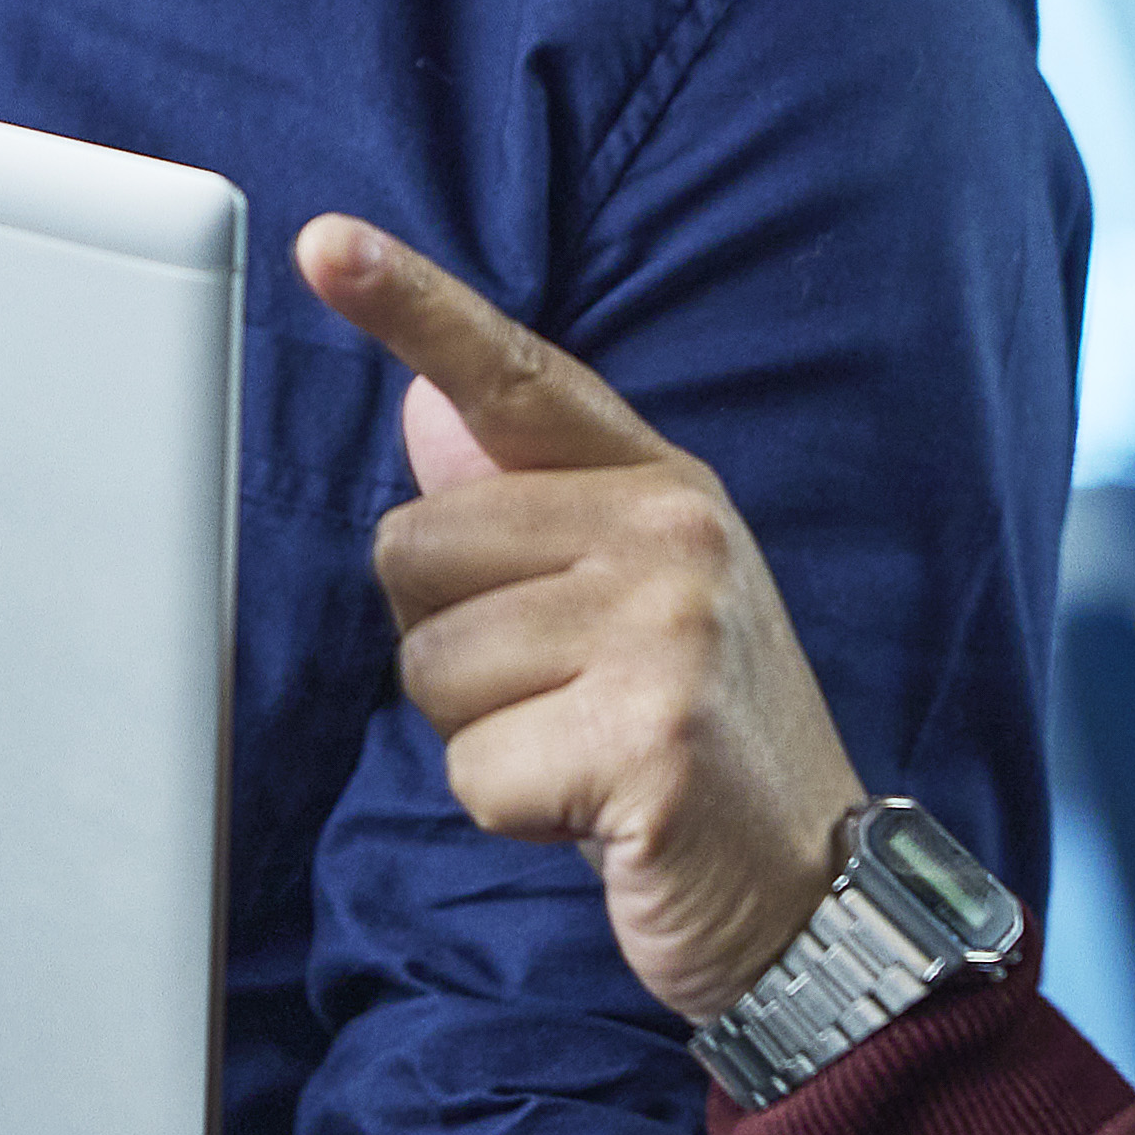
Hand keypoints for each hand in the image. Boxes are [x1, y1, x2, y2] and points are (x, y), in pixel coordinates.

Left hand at [302, 215, 869, 1023]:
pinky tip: (595, 812)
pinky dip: (510, 811)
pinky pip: (472, 768)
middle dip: (450, 640)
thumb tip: (425, 400)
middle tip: (558, 694)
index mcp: (659, 485)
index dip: (412, 304)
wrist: (811, 890)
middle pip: (413, 549)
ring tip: (583, 750)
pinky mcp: (647, 745)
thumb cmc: (694, 738)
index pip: (515, 374)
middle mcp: (671, 534)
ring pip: (428, 666)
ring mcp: (667, 635)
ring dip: (481, 734)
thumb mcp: (635, 598)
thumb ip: (533, 504)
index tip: (323, 243)